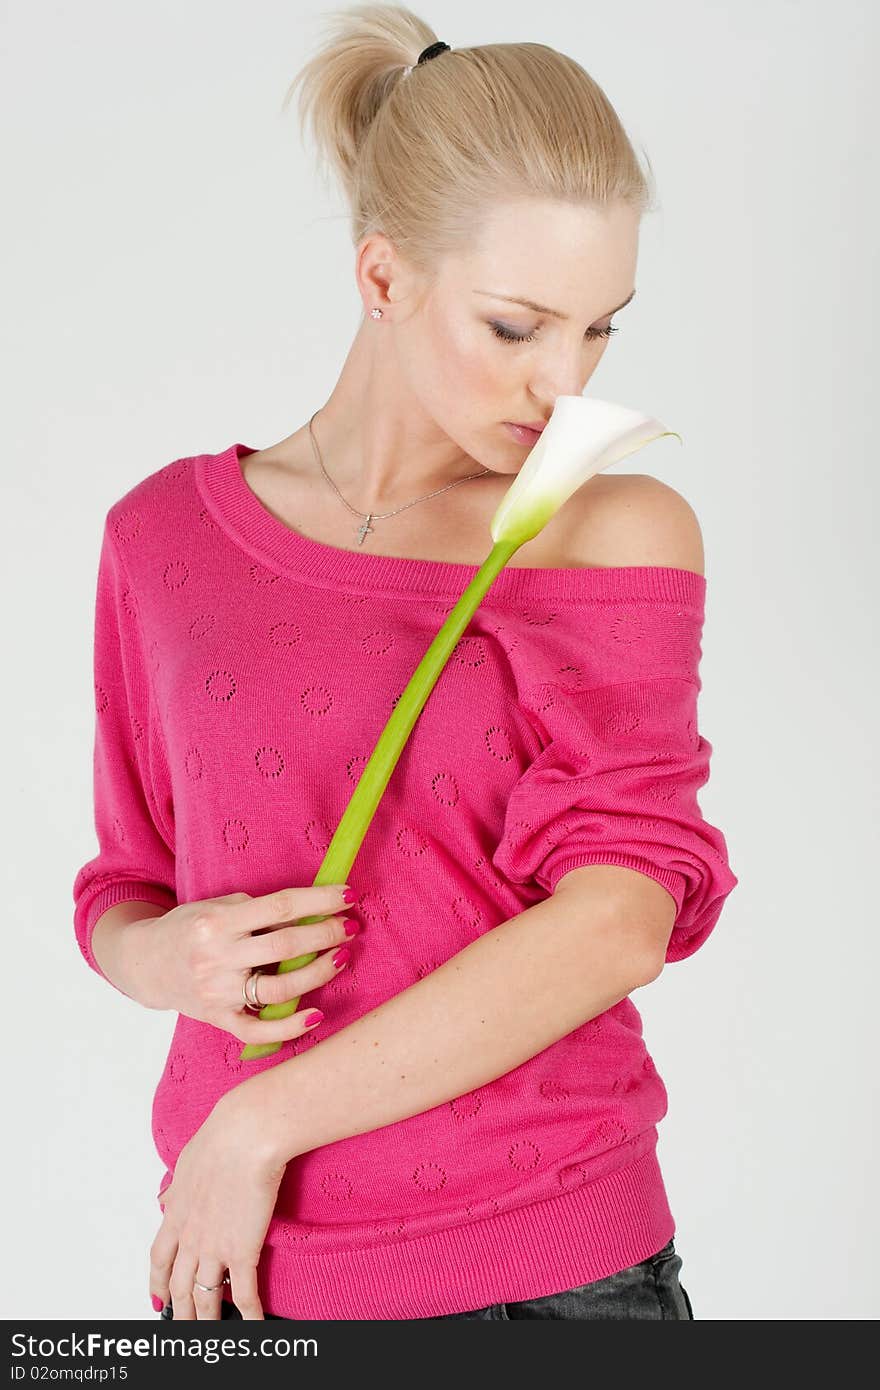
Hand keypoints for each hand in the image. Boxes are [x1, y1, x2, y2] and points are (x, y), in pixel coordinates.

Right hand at [147, 882, 360, 1043]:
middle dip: (325, 934)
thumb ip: (257, 911)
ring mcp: (217, 992)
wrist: (146, 963)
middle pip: (285, 946)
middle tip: (349, 927)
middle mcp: (216, 957)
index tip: (347, 895)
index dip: (319, 900)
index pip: (280, 907)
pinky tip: (316, 1015)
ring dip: (318, 973)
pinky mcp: (218, 1019)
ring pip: (279, 989)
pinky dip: (289, 1027)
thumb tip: (311, 913)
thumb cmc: (190, 928)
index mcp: (217, 922)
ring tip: (340, 957)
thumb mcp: (216, 906)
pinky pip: (258, 1030)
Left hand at [149, 1088, 284, 1319]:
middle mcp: (190, 1236)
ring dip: (206, 1319)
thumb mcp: (187, 1163)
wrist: (245, 1136)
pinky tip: (251, 1325)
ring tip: (210, 1333)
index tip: (156, 1298)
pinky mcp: (242, 1250)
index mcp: (176, 1214)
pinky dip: (248, 1313)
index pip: (159, 1259)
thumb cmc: (220, 1140)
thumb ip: (177, 1187)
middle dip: (179, 1311)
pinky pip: (244, 1292)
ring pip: (204, 1296)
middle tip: (181, 1325)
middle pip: (178, 1285)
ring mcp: (214, 1247)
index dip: (156, 1283)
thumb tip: (166, 1198)